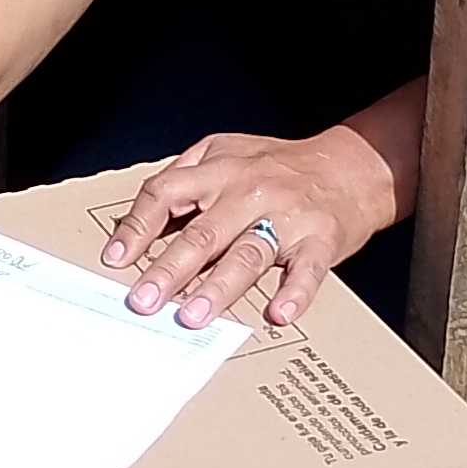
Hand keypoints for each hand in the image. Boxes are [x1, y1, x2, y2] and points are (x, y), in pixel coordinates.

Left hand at [101, 123, 407, 330]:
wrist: (351, 166)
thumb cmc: (278, 166)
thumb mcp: (225, 152)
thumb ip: (185, 178)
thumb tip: (138, 223)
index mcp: (219, 170)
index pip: (167, 193)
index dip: (138, 226)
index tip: (116, 258)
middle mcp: (249, 192)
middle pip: (203, 233)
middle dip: (169, 269)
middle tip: (144, 301)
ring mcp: (287, 217)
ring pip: (247, 254)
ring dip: (218, 287)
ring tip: (192, 316)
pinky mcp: (321, 240)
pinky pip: (307, 270)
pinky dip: (294, 293)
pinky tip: (278, 314)